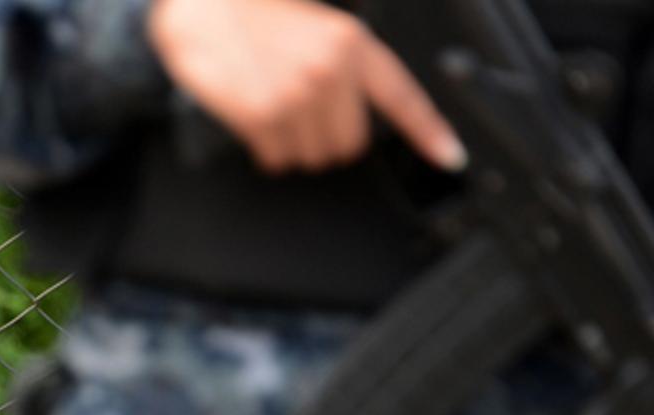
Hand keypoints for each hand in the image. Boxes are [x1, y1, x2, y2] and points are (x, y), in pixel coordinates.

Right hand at [146, 0, 466, 174]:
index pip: (402, 97)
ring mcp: (295, 97)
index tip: (450, 158)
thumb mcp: (316, 27)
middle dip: (325, 139)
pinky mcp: (261, 116)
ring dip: (292, 145)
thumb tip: (353, 117)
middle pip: (348, 145)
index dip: (430, 133)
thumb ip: (344, 66)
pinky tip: (255, 116)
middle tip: (302, 113)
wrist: (203, 7)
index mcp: (351, 45)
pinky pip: (276, 159)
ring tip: (274, 108)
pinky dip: (265, 148)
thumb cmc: (254, 14)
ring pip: (310, 157)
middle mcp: (329, 71)